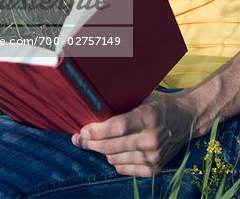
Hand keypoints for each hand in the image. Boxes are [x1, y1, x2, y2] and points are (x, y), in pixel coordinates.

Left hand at [72, 90, 194, 176]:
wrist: (187, 120)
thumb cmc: (160, 104)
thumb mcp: (143, 96)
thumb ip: (122, 103)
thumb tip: (93, 105)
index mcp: (148, 117)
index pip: (118, 127)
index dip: (97, 131)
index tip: (82, 130)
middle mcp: (151, 139)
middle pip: (112, 146)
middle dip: (90, 143)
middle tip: (78, 139)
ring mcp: (153, 157)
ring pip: (114, 159)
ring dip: (101, 151)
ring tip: (95, 143)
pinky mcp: (154, 169)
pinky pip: (123, 169)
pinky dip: (114, 160)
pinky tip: (112, 151)